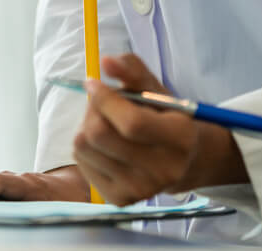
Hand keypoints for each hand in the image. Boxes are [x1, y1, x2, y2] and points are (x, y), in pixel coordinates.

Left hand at [74, 54, 248, 205]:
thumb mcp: (155, 89)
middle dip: (92, 110)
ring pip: (83, 147)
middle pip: (100, 135)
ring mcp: (141, 190)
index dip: (104, 99)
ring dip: (86, 127)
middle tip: (99, 103)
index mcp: (180, 139)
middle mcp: (164, 170)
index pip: (131, 123)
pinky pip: (81, 162)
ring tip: (105, 124)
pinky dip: (86, 147)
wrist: (178, 162)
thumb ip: (132, 69)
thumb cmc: (163, 117)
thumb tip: (106, 62)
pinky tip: (105, 145)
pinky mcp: (120, 199)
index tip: (93, 82)